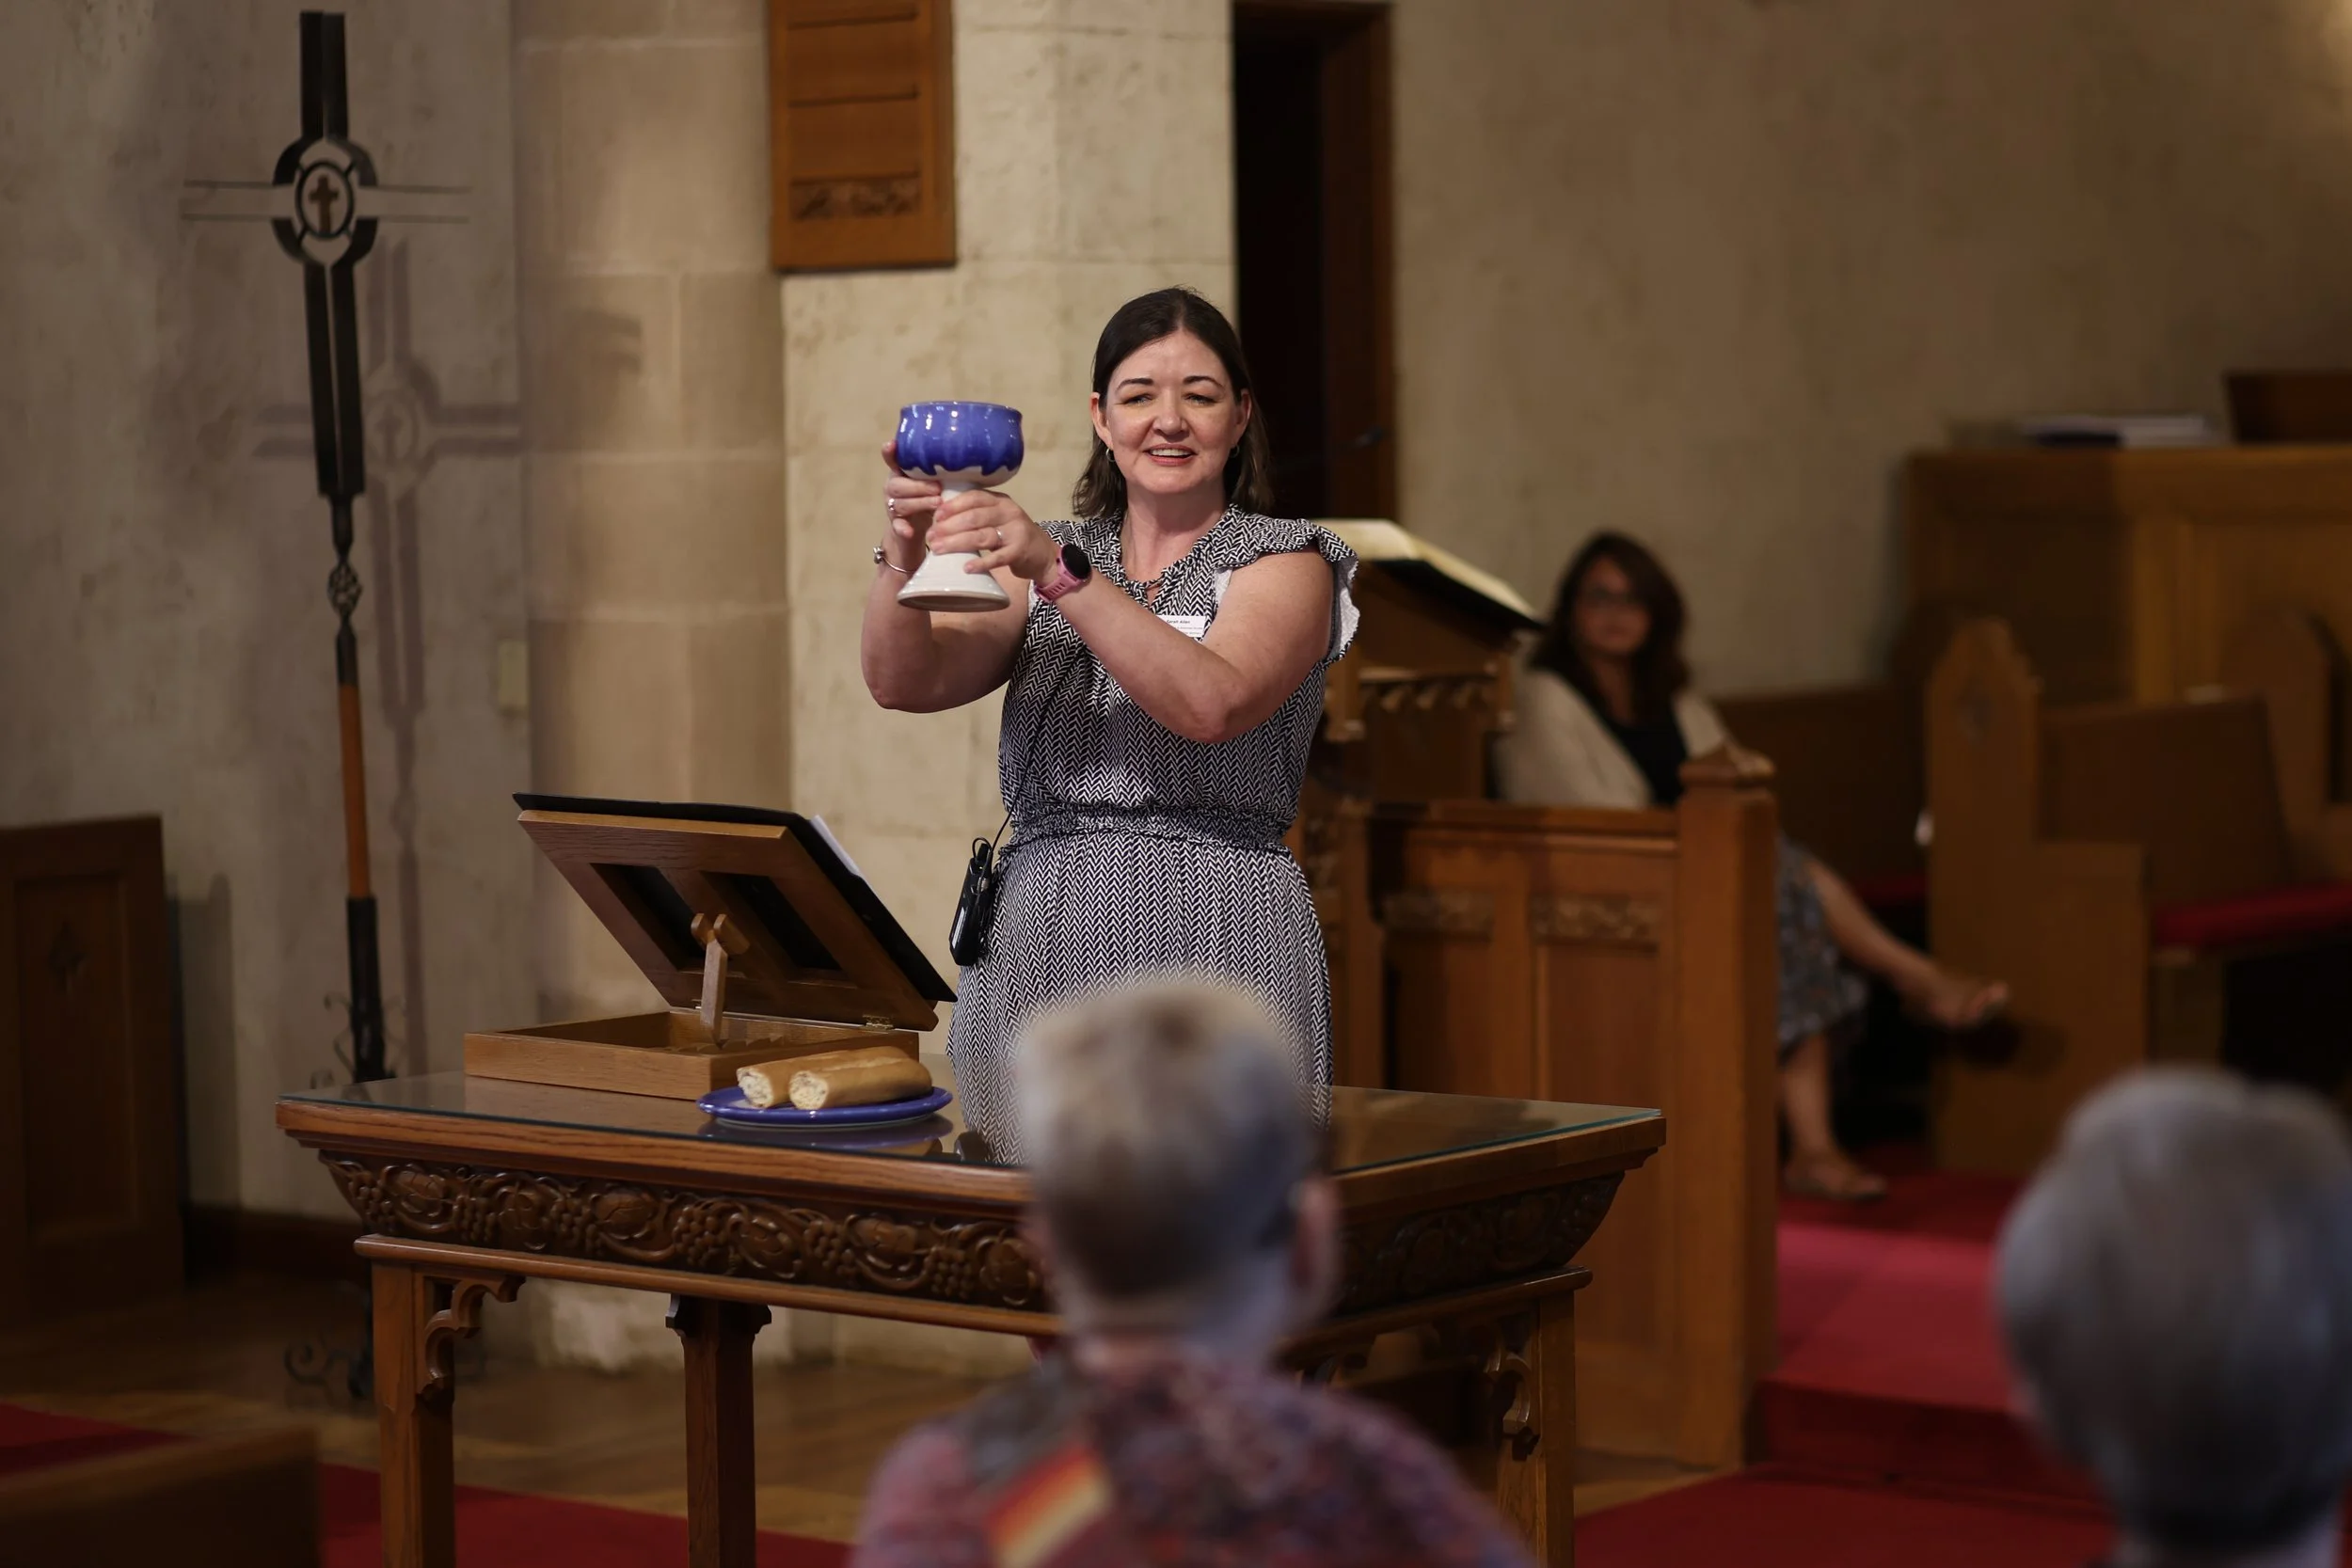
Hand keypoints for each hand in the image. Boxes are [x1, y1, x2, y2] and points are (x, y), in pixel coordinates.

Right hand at [878, 441, 938, 570]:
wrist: (916, 530)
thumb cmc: (928, 498)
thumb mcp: (934, 483)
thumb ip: (938, 472)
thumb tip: (962, 459)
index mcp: (901, 474)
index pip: (892, 460)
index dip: (890, 453)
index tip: (892, 445)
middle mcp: (893, 488)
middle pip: (898, 484)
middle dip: (918, 486)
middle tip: (938, 488)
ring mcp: (892, 507)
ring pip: (900, 504)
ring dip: (919, 503)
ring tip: (938, 504)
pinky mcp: (896, 525)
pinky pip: (897, 526)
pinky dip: (903, 528)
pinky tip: (910, 531)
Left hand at [928, 488, 1057, 581]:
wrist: (1043, 555)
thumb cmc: (1013, 536)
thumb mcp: (998, 519)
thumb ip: (977, 515)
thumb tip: (940, 519)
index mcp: (1000, 501)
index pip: (974, 497)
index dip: (953, 506)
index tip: (935, 516)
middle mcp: (1008, 512)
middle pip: (974, 517)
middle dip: (949, 527)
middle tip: (932, 537)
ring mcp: (1015, 531)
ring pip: (982, 536)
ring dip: (957, 543)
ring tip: (939, 549)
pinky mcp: (1020, 552)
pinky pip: (998, 558)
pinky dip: (981, 563)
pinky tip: (967, 568)